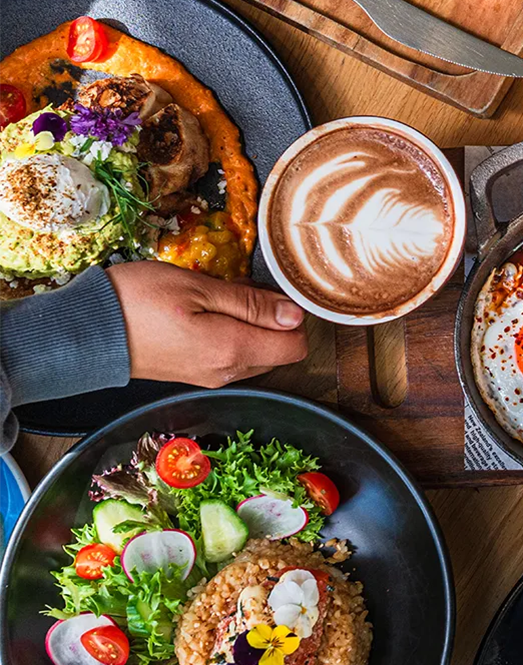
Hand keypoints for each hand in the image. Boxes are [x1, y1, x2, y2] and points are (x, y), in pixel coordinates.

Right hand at [107, 261, 307, 387]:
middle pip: (279, 350)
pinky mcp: (196, 374)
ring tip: (218, 295)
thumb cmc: (136, 301)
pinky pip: (232, 355)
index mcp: (233, 351)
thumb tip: (295, 314)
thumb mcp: (199, 287)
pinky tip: (207, 310)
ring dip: (251, 324)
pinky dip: (232, 333)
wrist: (84, 331)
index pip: (297, 346)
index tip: (276, 292)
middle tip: (241, 287)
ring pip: (256, 352)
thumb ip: (251, 303)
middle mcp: (228, 372)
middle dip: (273, 319)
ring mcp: (211, 376)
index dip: (295, 317)